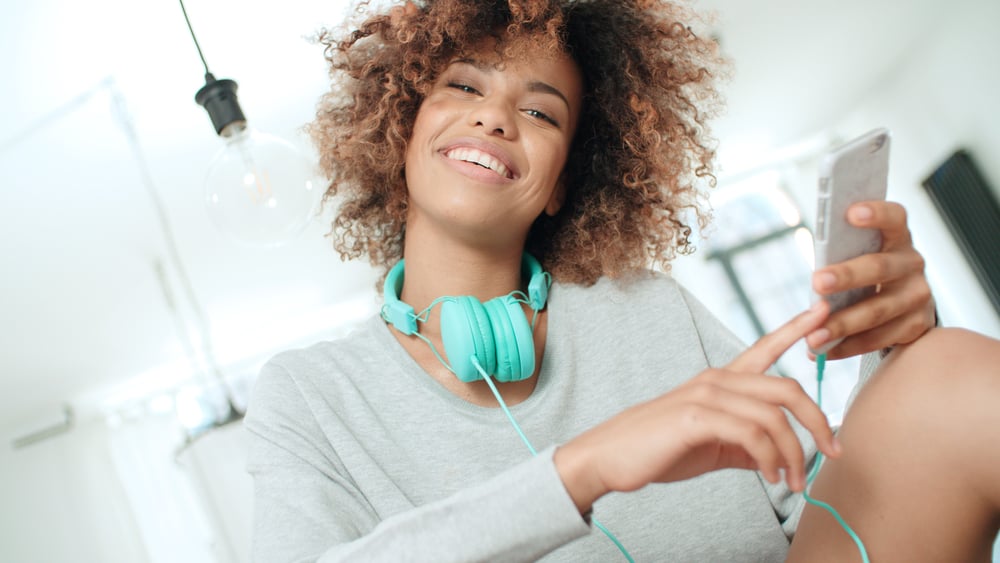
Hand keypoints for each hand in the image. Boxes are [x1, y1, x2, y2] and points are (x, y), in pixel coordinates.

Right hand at [555, 302, 840, 513]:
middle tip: (833, 451)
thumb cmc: (659, 448)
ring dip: (793, 454)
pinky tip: (770, 477)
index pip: (766, 348)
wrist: (610, 457)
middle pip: (787, 388)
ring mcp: (707, 396)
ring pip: (774, 417)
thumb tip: (778, 460)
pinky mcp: (697, 417)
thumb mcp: (713, 446)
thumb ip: (747, 447)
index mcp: (722, 381)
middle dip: (818, 421)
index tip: (824, 310)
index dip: (796, 327)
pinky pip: (753, 435)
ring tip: (792, 482)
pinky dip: (770, 460)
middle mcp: (718, 380)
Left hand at [806, 201, 935, 359]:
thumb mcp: (859, 253)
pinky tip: (823, 351)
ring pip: (877, 310)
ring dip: (842, 324)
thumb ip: (842, 252)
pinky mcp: (916, 326)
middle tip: (817, 282)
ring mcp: (917, 296)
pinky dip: (847, 346)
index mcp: (897, 237)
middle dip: (846, 276)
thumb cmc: (867, 269)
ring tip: (812, 336)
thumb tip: (814, 268)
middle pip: (879, 268)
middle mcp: (911, 264)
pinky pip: (878, 339)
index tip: (851, 212)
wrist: (904, 301)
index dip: (876, 214)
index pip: (893, 218)